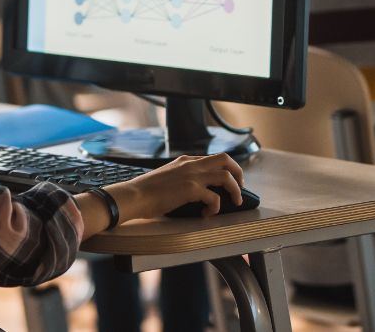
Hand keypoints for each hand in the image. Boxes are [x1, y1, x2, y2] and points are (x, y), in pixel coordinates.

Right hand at [108, 153, 244, 222]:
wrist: (134, 195)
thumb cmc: (146, 191)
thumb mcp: (166, 177)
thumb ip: (180, 177)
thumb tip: (193, 190)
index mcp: (185, 161)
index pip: (213, 158)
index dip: (225, 169)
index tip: (228, 182)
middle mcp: (191, 164)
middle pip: (225, 159)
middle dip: (238, 173)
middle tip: (240, 188)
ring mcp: (192, 176)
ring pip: (226, 176)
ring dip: (235, 190)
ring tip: (235, 202)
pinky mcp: (190, 189)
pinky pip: (215, 198)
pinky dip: (216, 208)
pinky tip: (207, 214)